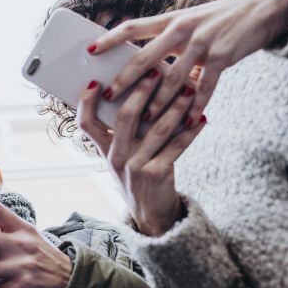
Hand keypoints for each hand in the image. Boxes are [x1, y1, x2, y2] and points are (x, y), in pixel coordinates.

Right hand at [77, 71, 205, 236]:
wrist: (151, 215)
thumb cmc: (138, 177)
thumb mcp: (122, 157)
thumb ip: (124, 133)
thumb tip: (140, 94)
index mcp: (104, 150)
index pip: (86, 123)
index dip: (86, 102)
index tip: (96, 81)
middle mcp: (116, 157)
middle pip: (125, 117)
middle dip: (141, 91)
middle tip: (155, 71)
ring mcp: (136, 166)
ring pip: (156, 128)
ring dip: (175, 106)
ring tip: (188, 90)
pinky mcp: (157, 174)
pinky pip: (177, 146)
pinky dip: (191, 131)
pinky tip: (201, 118)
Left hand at [89, 0, 287, 124]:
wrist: (265, 7)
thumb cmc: (222, 18)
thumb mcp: (192, 21)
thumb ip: (170, 41)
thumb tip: (146, 65)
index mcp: (171, 20)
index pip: (133, 27)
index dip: (110, 38)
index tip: (89, 50)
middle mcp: (183, 29)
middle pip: (145, 57)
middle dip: (125, 79)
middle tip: (108, 96)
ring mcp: (202, 43)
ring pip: (172, 78)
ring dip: (157, 102)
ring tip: (143, 120)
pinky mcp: (222, 57)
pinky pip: (204, 87)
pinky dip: (195, 106)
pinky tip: (188, 121)